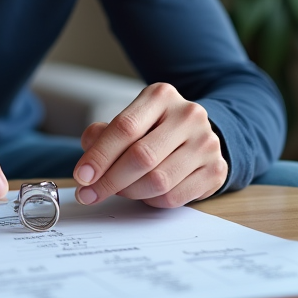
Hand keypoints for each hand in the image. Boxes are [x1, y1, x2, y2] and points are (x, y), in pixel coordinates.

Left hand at [73, 82, 225, 207]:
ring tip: (119, 190)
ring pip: (158, 181)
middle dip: (110, 180)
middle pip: (141, 156)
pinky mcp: (216, 170)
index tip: (82, 176)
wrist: (198, 135)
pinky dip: (152, 201)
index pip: (124, 127)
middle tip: (90, 194)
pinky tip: (145, 194)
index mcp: (161, 96)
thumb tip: (88, 165)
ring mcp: (206, 142)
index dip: (99, 156)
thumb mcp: (130, 121)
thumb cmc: (154, 130)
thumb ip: (104, 136)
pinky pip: (175, 197)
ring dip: (130, 192)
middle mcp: (188, 115)